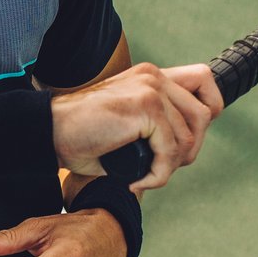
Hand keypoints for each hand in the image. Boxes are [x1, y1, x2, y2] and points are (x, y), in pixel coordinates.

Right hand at [50, 61, 221, 195]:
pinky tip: (136, 180)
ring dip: (170, 166)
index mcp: (151, 76)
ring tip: (145, 175)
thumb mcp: (127, 126)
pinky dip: (157, 175)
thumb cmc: (81, 136)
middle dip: (190, 148)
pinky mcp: (146, 107)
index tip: (186, 140)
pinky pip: (170, 151)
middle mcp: (154, 77)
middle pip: (205, 113)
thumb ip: (156, 128)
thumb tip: (186, 151)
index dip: (207, 112)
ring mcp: (151, 89)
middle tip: (161, 166)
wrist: (50, 132)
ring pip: (189, 137)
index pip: (204, 81)